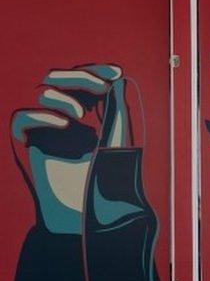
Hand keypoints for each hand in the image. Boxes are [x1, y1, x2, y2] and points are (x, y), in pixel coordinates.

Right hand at [10, 64, 133, 233]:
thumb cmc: (109, 176)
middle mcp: (66, 116)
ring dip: (63, 95)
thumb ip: (116, 106)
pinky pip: (21, 116)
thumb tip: (117, 77)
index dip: (96, 71)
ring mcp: (47, 128)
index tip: (115, 73)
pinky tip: (65, 125)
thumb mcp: (117, 136)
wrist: (91, 209)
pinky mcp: (30, 143)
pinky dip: (42, 116)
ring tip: (82, 117)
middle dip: (80, 76)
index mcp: (89, 114)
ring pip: (42, 91)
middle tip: (101, 86)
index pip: (84, 80)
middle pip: (59, 78)